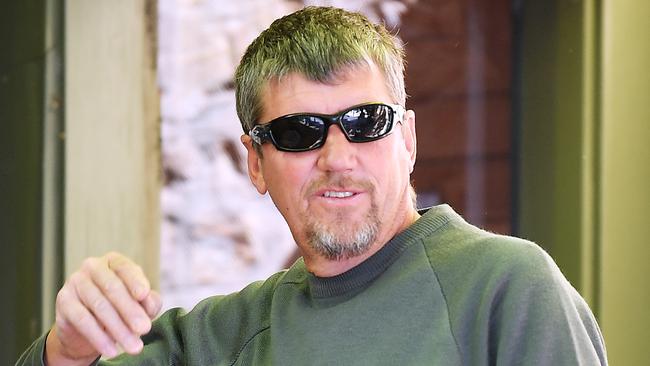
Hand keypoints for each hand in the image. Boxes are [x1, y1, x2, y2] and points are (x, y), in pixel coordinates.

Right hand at [45, 252, 161, 364]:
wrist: (87, 330)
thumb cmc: (120, 309)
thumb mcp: (139, 304)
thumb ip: (149, 301)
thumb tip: (149, 303)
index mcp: (114, 262)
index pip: (125, 268)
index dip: (135, 281)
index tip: (144, 295)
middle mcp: (93, 266)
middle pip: (112, 287)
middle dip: (130, 310)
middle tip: (144, 329)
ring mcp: (75, 281)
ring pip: (99, 305)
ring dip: (118, 328)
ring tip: (133, 346)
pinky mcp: (63, 300)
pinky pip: (82, 319)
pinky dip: (98, 337)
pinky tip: (111, 349)